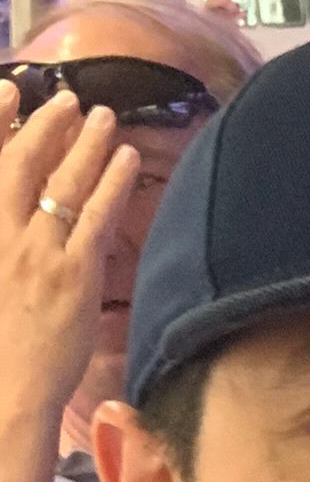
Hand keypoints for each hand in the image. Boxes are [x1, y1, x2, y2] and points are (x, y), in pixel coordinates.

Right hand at [0, 86, 139, 418]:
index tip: (7, 91)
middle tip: (65, 98)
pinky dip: (111, 182)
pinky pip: (97, 216)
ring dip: (83, 144)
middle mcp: (0, 235)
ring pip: (62, 184)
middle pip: (20, 164)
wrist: (6, 390)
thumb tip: (20, 217)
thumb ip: (5, 243)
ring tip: (102, 116)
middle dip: (43, 126)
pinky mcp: (74, 274)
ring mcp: (37, 252)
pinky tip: (125, 159)